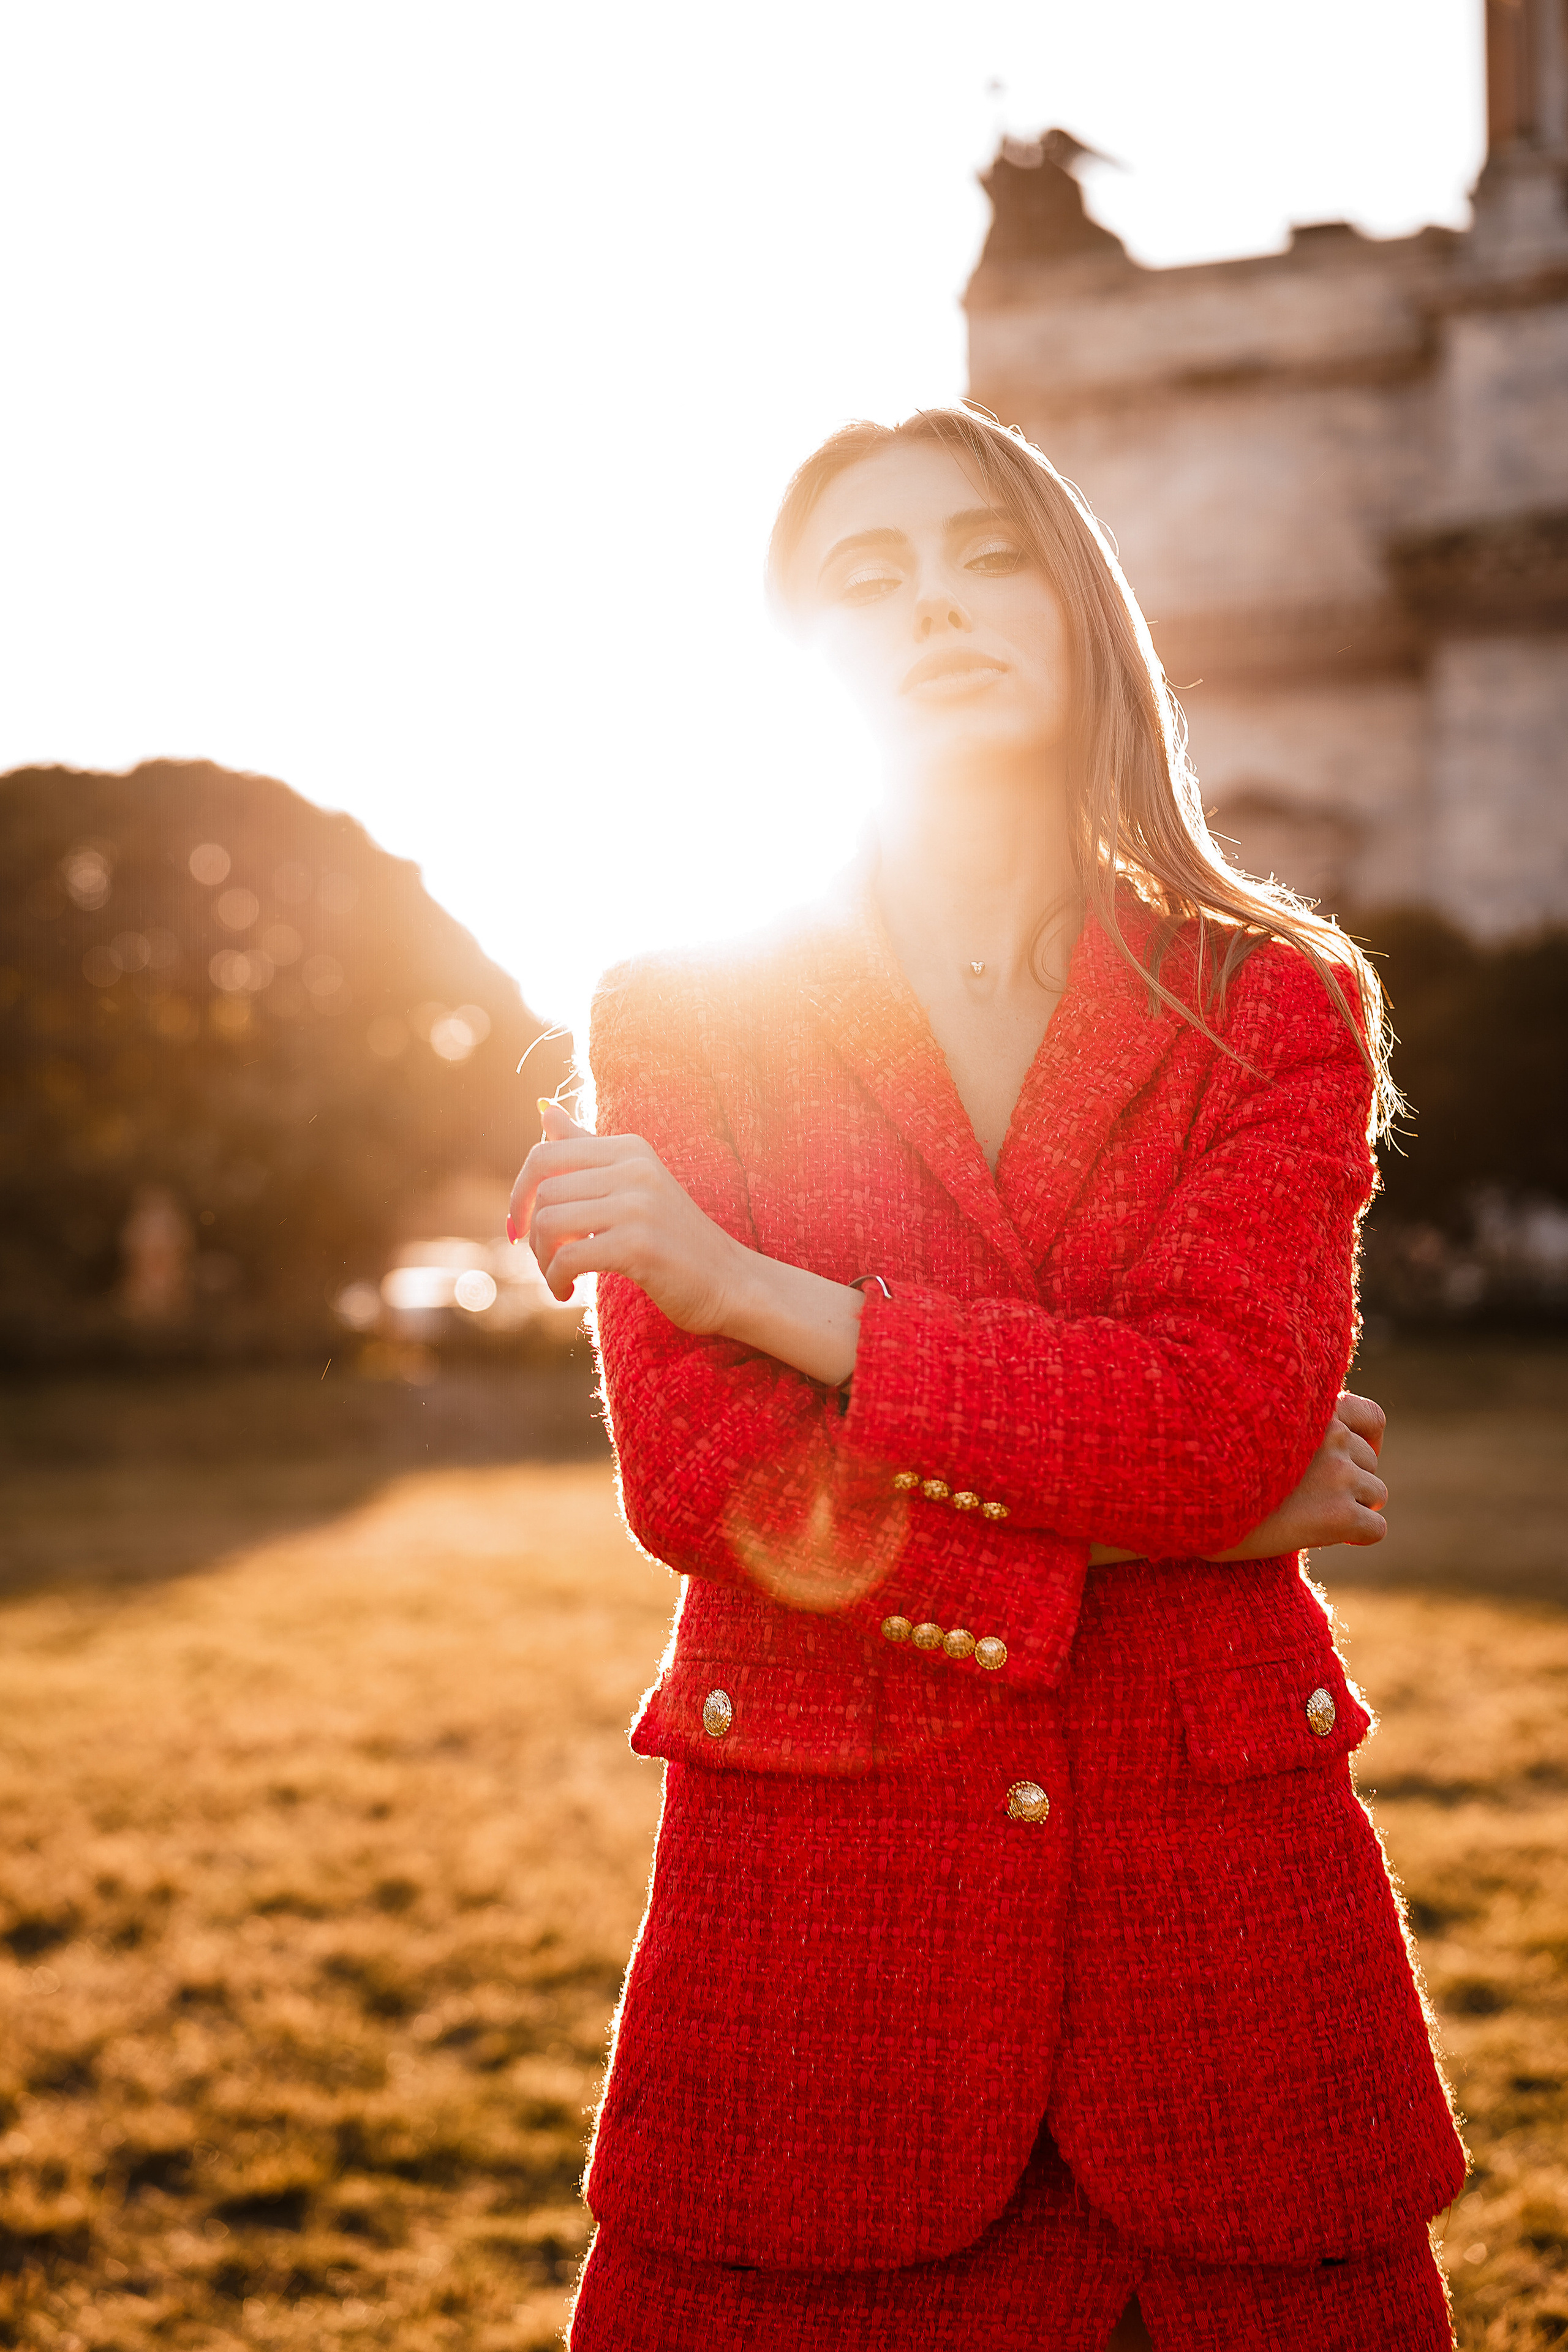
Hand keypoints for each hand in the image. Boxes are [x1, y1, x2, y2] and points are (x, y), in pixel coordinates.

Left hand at [509, 1100, 747, 1331]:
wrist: (731, 1282)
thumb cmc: (675, 1238)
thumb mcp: (633, 1183)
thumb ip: (587, 1148)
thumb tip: (544, 1109)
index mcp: (630, 1147)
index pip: (544, 1154)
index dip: (520, 1193)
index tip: (521, 1226)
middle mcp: (635, 1167)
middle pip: (543, 1191)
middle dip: (530, 1231)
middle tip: (543, 1258)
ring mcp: (639, 1204)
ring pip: (549, 1222)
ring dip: (543, 1259)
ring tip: (558, 1276)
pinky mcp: (639, 1245)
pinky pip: (568, 1257)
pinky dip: (556, 1279)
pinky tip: (567, 1291)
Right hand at [1087, 1392, 1387, 1565]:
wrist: (1179, 1496)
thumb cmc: (1195, 1460)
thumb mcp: (1236, 1420)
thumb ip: (1277, 1421)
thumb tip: (1295, 1442)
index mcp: (1307, 1404)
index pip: (1370, 1415)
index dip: (1365, 1441)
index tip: (1344, 1459)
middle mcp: (1329, 1433)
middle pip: (1369, 1461)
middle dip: (1350, 1481)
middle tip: (1312, 1499)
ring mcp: (1337, 1472)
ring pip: (1376, 1493)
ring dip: (1353, 1506)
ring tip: (1312, 1517)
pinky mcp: (1338, 1513)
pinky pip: (1375, 1529)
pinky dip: (1358, 1536)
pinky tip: (1330, 1539)